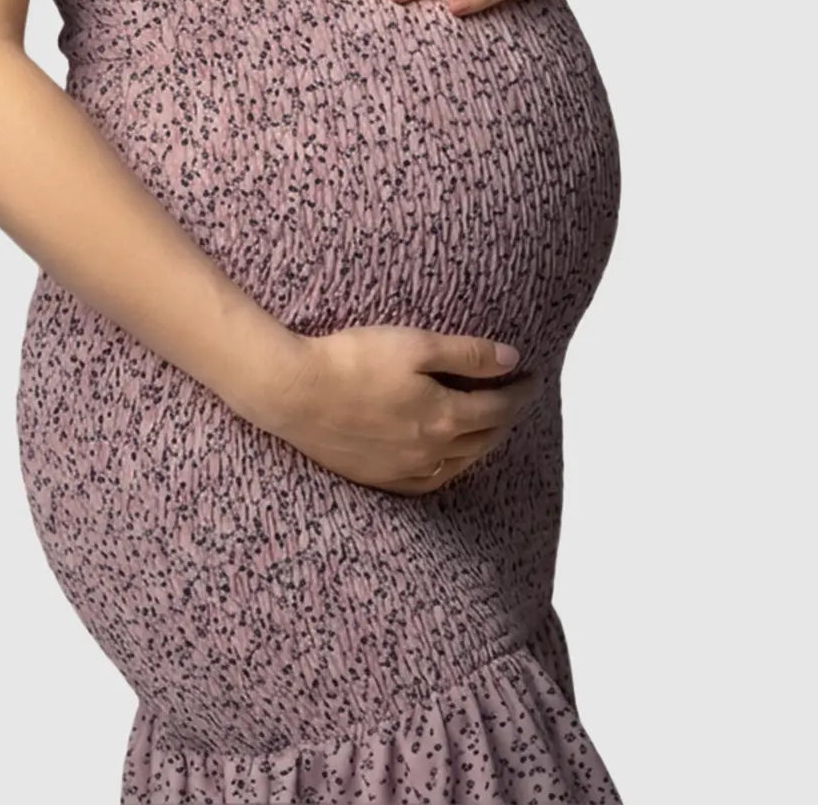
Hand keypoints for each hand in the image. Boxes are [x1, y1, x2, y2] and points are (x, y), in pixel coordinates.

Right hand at [260, 325, 541, 495]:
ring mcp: (404, 469)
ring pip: (460, 462)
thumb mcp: (416, 344)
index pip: (499, 407)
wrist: (295, 392)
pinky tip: (447, 459)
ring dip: (482, 442)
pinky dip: (449, 469)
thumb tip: (511, 361)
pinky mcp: (377, 476)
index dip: (520, 392)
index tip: (530, 377)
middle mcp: (432, 451)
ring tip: (489, 425)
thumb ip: (467, 354)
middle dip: (506, 417)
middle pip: (484, 437)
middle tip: (515, 398)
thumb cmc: (353, 360)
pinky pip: (428, 482)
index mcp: (445, 416)